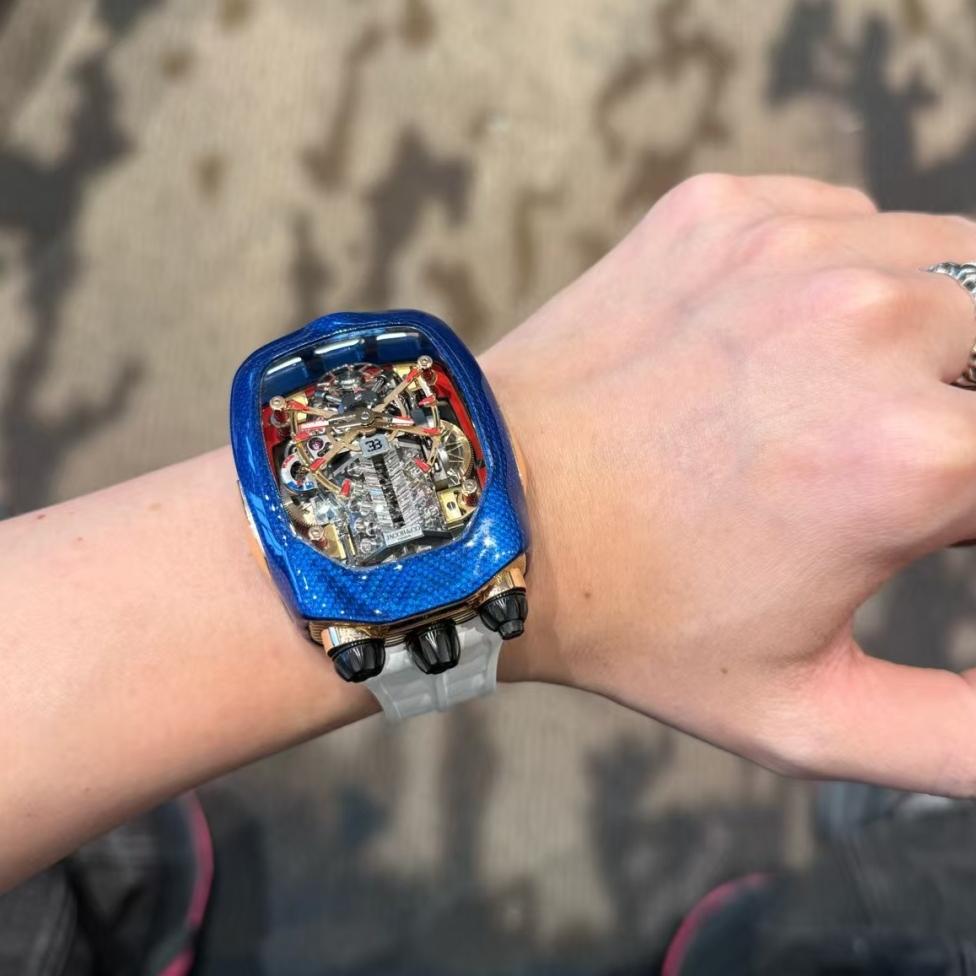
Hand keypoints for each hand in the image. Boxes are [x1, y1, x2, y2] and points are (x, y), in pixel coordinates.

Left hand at [483, 174, 975, 795]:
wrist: (492, 517)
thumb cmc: (636, 622)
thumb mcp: (804, 717)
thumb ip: (958, 738)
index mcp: (913, 457)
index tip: (938, 522)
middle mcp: (867, 325)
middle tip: (904, 460)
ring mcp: (789, 251)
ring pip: (947, 262)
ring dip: (934, 335)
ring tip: (852, 404)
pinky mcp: (723, 214)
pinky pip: (845, 220)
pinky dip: (847, 273)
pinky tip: (783, 341)